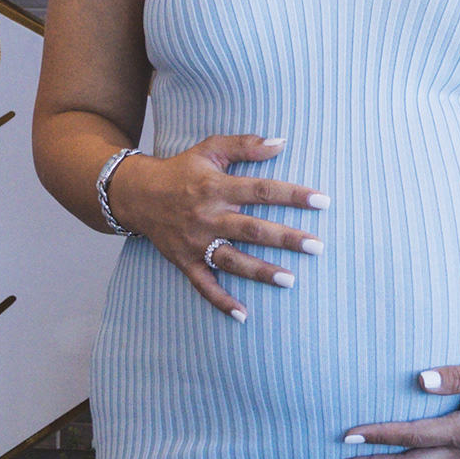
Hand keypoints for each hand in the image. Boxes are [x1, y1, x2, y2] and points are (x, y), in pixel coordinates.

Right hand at [114, 133, 323, 320]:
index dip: (293, 195)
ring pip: (232, 260)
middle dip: (286, 238)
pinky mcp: (184, 261)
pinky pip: (204, 285)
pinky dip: (221, 301)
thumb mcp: (210, 149)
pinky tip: (243, 315)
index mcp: (216, 187)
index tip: (322, 201)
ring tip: (290, 280)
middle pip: (252, 229)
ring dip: (260, 272)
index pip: (261, 191)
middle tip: (317, 246)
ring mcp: (195, 242)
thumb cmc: (181, 170)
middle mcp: (207, 217)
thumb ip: (245, 145)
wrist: (136, 194)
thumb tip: (281, 143)